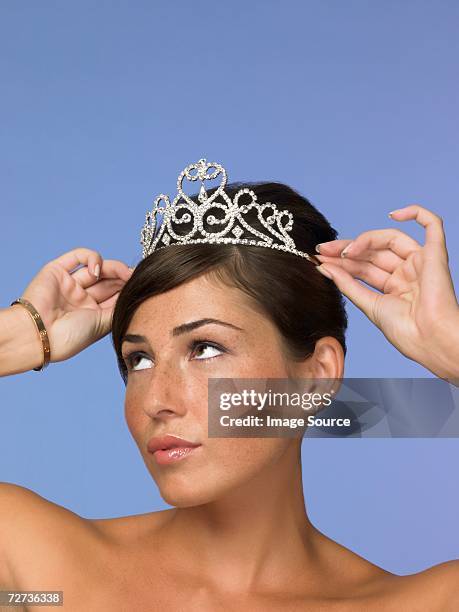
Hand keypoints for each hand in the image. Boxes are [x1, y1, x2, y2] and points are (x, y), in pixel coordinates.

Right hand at [15, 247, 132, 362]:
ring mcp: (69, 284)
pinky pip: (77, 256)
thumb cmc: (71, 337)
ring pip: (96, 268)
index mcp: (92, 314)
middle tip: (136, 275)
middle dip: (123, 277)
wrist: (41, 334)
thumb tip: (136, 291)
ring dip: (113, 267)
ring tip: (125, 272)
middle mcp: (81, 299)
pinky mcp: (57, 270)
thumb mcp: (104, 324)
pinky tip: (97, 270)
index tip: (143, 283)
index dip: (128, 288)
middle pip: (108, 281)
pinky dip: (92, 258)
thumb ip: (119, 306)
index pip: (114, 295)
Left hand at [314, 205, 458, 381]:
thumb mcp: (369, 305)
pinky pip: (432, 224)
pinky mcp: (435, 254)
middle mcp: (407, 272)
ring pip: (389, 238)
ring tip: (342, 249)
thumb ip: (347, 284)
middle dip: (346, 249)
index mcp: (394, 287)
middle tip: (322, 250)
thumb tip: (323, 267)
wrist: (429, 340)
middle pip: (373, 251)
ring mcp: (421, 262)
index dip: (341, 261)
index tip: (319, 259)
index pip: (363, 267)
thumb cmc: (405, 331)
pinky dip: (415, 212)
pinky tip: (393, 213)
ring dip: (363, 240)